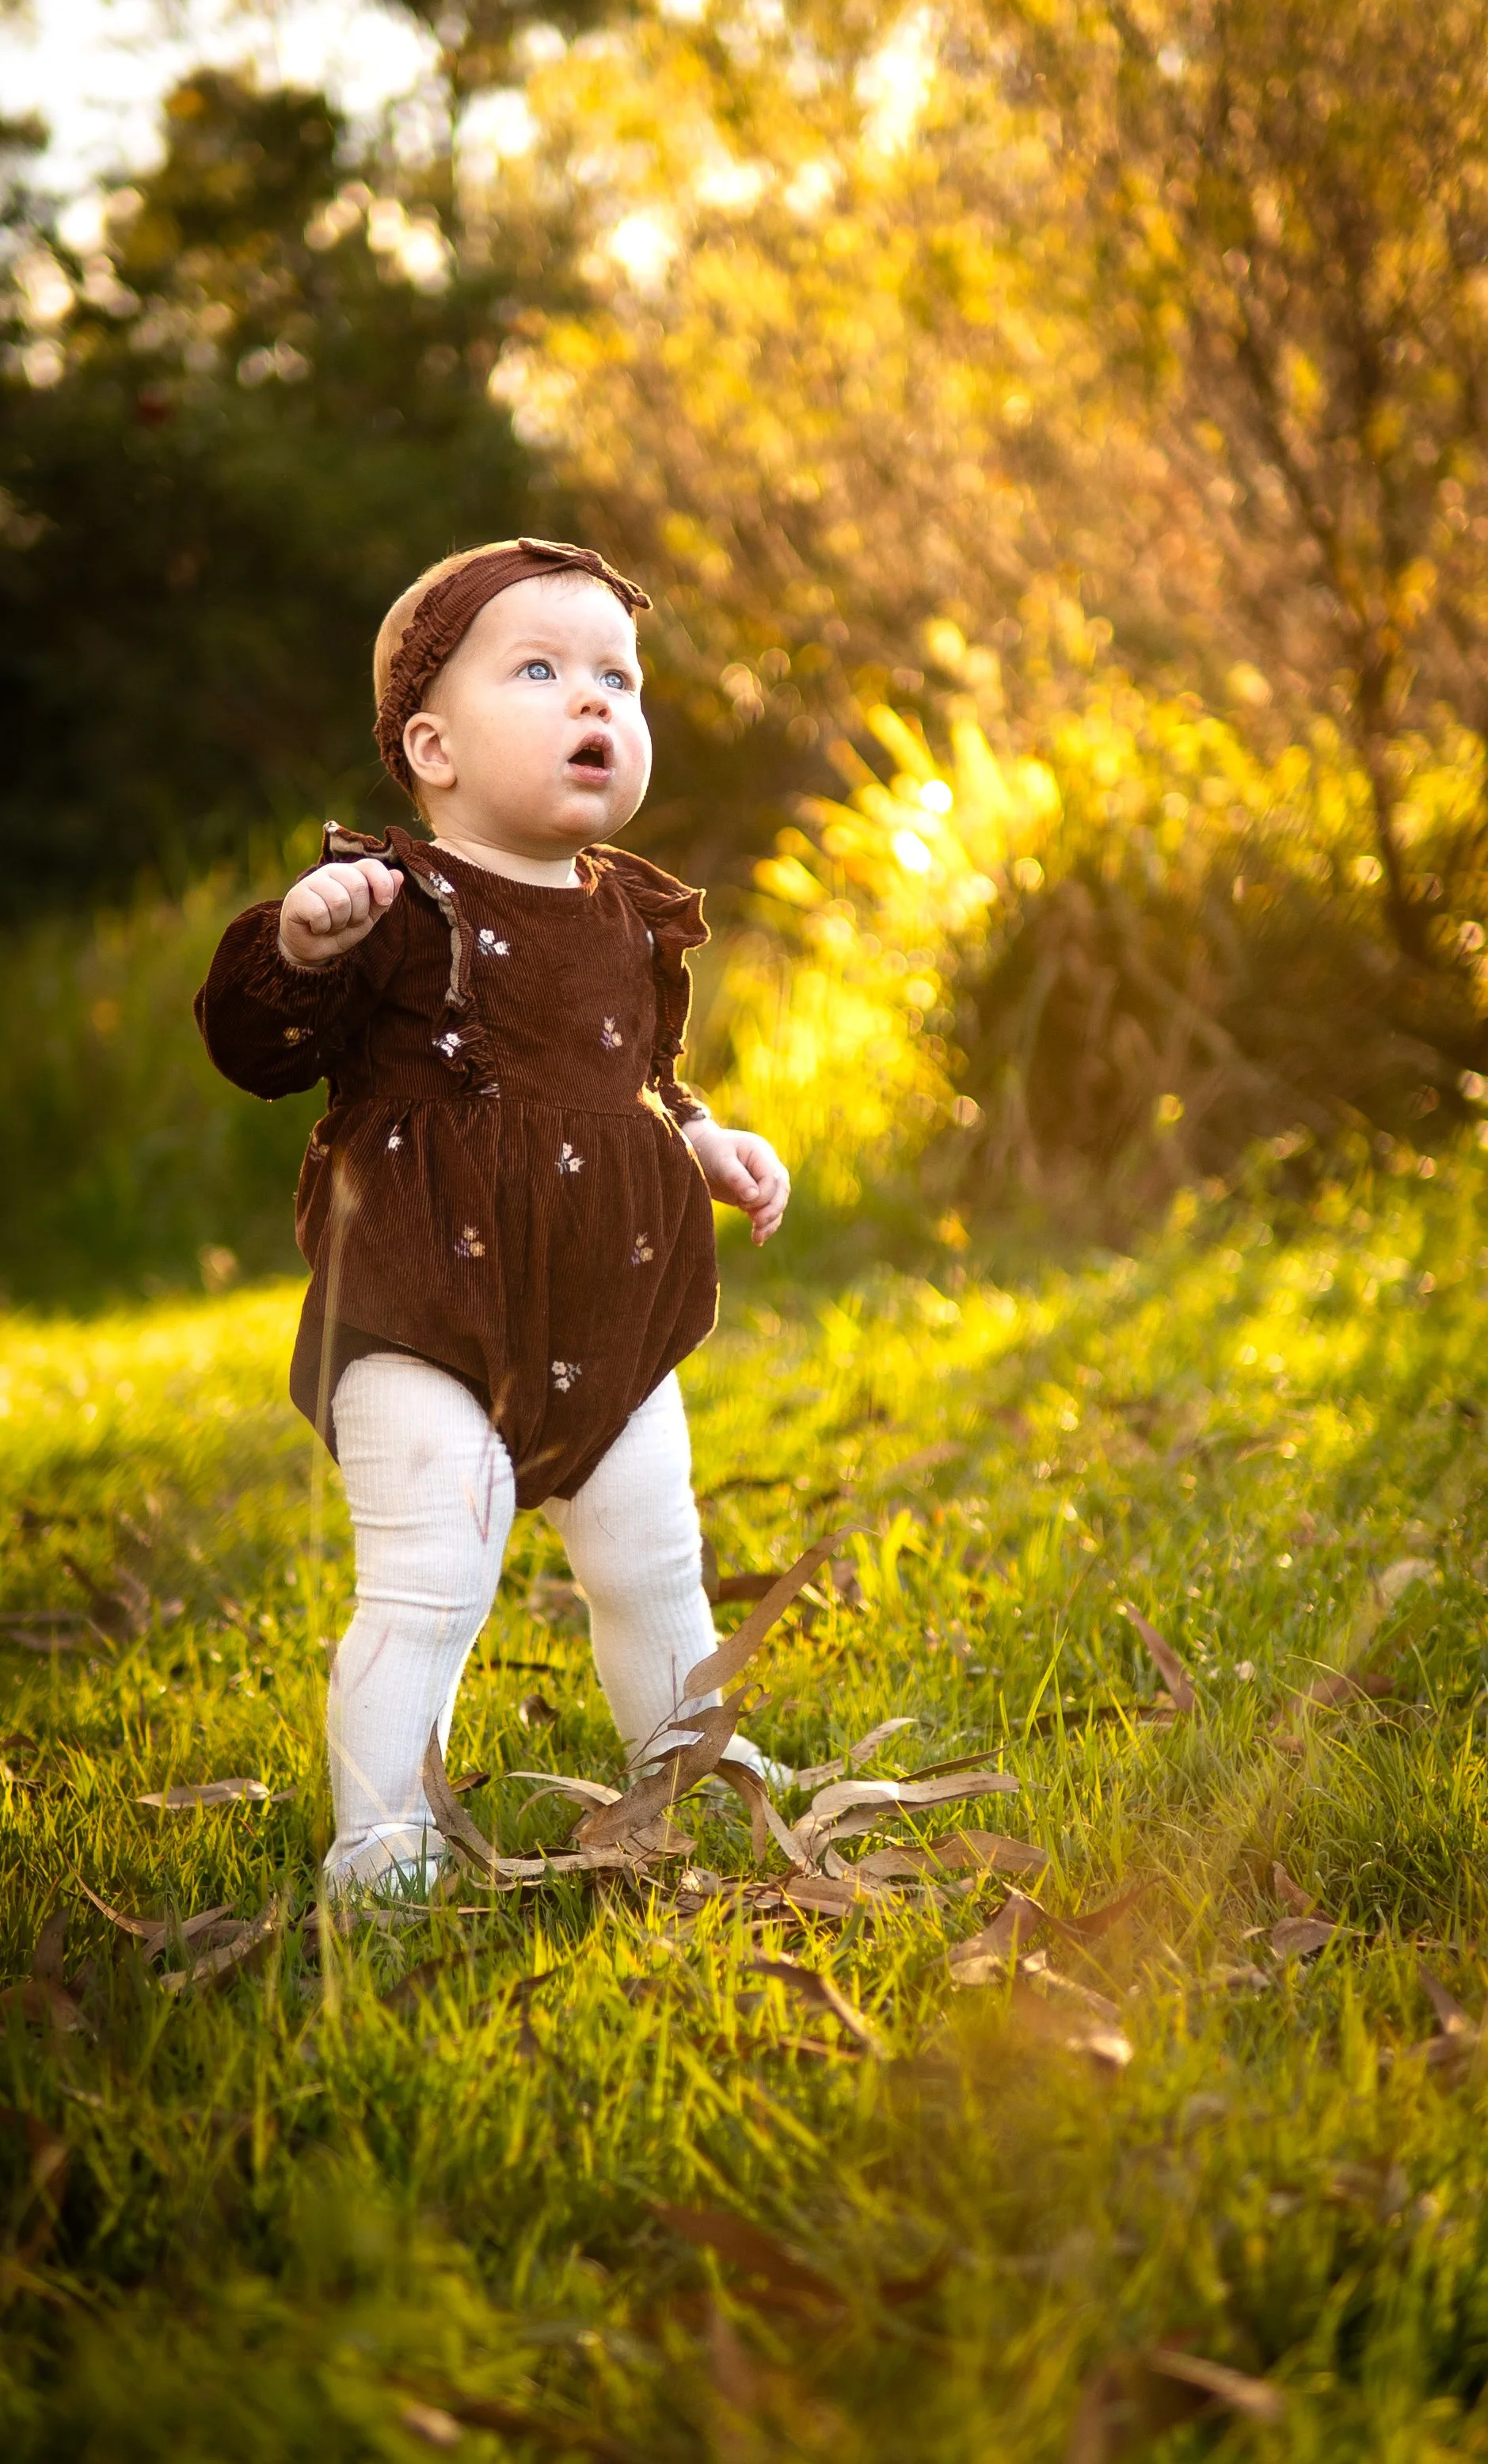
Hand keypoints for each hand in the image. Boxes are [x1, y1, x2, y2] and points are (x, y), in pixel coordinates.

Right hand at [278, 859, 400, 965]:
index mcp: (352, 873)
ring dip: (339, 922)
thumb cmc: (340, 928)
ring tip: (330, 924)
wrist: (311, 947)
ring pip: (339, 901)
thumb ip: (382, 899)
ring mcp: (312, 881)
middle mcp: (332, 871)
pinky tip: (316, 926)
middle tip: (346, 921)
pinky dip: (322, 926)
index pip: (372, 865)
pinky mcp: (297, 896)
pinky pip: (319, 912)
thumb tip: (399, 875)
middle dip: (358, 913)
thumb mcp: (368, 917)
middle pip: (358, 886)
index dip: (383, 883)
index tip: (385, 902)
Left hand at [683, 1121, 789, 1244]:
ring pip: (777, 1203)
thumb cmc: (709, 1151)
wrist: (698, 1151)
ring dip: (770, 1222)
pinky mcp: (756, 1195)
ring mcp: (763, 1181)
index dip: (763, 1195)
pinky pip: (767, 1211)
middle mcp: (767, 1166)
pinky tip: (757, 1240)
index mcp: (761, 1153)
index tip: (743, 1203)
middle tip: (757, 1223)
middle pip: (781, 1191)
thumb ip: (737, 1177)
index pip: (773, 1178)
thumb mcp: (720, 1161)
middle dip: (772, 1210)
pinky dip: (764, 1226)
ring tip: (757, 1238)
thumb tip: (754, 1197)